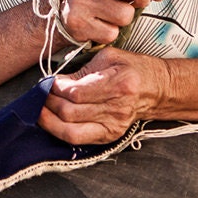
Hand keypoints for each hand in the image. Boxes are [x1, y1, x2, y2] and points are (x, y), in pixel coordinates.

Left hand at [39, 47, 166, 144]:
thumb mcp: (109, 56)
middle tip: (40, 93)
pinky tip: (51, 121)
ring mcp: (114, 126)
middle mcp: (117, 109)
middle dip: (48, 103)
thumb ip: (81, 69)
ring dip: (49, 120)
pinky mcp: (110, 137)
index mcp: (118, 84)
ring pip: (70, 131)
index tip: (47, 82)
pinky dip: (59, 131)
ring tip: (40, 108)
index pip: (75, 93)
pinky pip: (78, 140)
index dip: (55, 89)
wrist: (157, 90)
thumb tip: (56, 82)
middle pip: (69, 113)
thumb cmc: (132, 68)